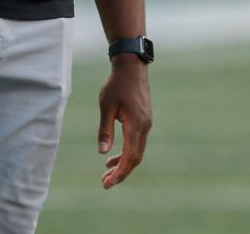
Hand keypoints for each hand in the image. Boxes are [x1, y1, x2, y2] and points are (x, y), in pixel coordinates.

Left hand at [97, 56, 151, 188]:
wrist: (131, 66)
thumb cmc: (116, 84)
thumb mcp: (106, 106)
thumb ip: (105, 130)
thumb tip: (102, 153)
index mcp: (136, 124)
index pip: (130, 156)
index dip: (120, 172)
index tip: (107, 183)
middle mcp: (145, 126)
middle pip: (135, 158)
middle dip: (121, 172)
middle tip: (105, 183)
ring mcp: (146, 123)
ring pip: (137, 151)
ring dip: (123, 163)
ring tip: (106, 171)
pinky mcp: (144, 119)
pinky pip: (137, 142)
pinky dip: (127, 152)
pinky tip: (113, 155)